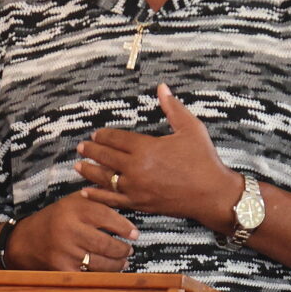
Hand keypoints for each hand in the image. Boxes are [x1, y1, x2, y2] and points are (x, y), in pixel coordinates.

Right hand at [5, 192, 136, 272]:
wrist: (25, 241)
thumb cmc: (55, 219)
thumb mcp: (72, 202)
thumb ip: (96, 199)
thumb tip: (125, 196)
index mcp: (73, 209)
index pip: (106, 217)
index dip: (124, 227)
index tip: (135, 234)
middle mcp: (68, 229)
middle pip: (106, 243)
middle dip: (122, 249)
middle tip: (129, 250)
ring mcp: (65, 251)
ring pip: (100, 262)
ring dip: (116, 264)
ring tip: (123, 261)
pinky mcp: (62, 268)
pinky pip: (89, 274)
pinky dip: (101, 274)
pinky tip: (107, 271)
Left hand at [76, 85, 246, 232]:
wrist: (212, 194)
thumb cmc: (203, 160)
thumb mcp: (191, 128)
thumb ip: (173, 108)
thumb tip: (162, 87)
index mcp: (146, 148)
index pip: (116, 139)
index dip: (103, 136)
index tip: (95, 135)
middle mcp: (136, 168)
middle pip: (106, 157)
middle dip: (92, 151)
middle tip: (81, 147)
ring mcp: (136, 188)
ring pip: (105, 178)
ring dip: (90, 171)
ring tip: (78, 166)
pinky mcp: (139, 204)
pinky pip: (113, 200)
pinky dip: (98, 196)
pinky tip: (86, 192)